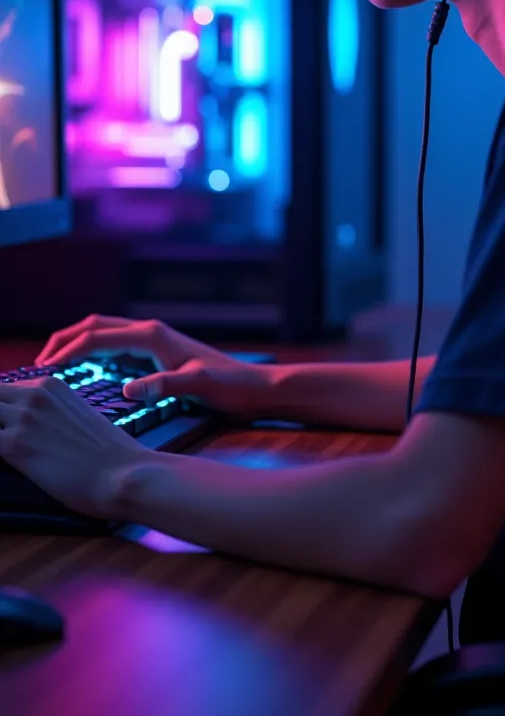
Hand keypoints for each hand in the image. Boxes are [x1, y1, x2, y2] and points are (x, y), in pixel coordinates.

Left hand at [0, 375, 144, 518]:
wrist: (124, 474)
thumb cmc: (109, 455)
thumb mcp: (80, 417)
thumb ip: (52, 413)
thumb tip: (33, 428)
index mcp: (50, 385)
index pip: (3, 390)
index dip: (1, 412)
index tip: (5, 426)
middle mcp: (33, 394)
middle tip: (6, 438)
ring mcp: (22, 418)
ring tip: (7, 450)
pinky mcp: (13, 445)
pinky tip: (4, 463)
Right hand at [35, 314, 275, 418]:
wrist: (256, 387)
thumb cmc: (230, 387)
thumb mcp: (197, 388)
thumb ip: (162, 386)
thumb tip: (127, 389)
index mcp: (154, 336)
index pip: (97, 337)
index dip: (67, 351)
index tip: (43, 369)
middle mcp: (152, 332)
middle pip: (95, 326)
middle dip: (64, 340)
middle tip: (38, 363)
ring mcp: (156, 339)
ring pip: (105, 332)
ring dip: (77, 342)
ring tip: (54, 364)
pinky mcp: (159, 351)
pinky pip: (117, 344)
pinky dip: (94, 350)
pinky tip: (87, 369)